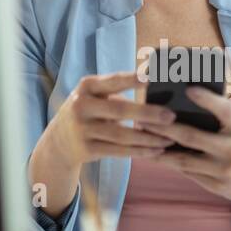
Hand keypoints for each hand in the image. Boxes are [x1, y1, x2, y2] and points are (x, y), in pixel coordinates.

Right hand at [30, 71, 174, 214]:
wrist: (58, 141)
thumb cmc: (88, 111)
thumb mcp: (94, 95)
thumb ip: (118, 91)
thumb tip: (158, 91)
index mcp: (87, 86)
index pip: (113, 81)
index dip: (132, 80)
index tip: (151, 78)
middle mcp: (81, 106)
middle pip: (119, 110)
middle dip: (148, 113)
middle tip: (171, 116)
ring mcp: (82, 129)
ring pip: (121, 135)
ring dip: (149, 138)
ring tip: (170, 138)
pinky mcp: (86, 149)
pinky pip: (119, 152)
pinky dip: (140, 152)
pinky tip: (156, 150)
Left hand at [145, 86, 230, 230]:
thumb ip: (230, 111)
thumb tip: (199, 95)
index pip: (224, 110)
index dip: (206, 99)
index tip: (187, 89)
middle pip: (193, 137)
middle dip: (164, 127)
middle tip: (143, 117)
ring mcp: (225, 170)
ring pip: (185, 159)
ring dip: (160, 148)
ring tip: (142, 136)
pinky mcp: (218, 186)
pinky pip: (189, 173)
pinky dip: (171, 163)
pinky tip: (155, 153)